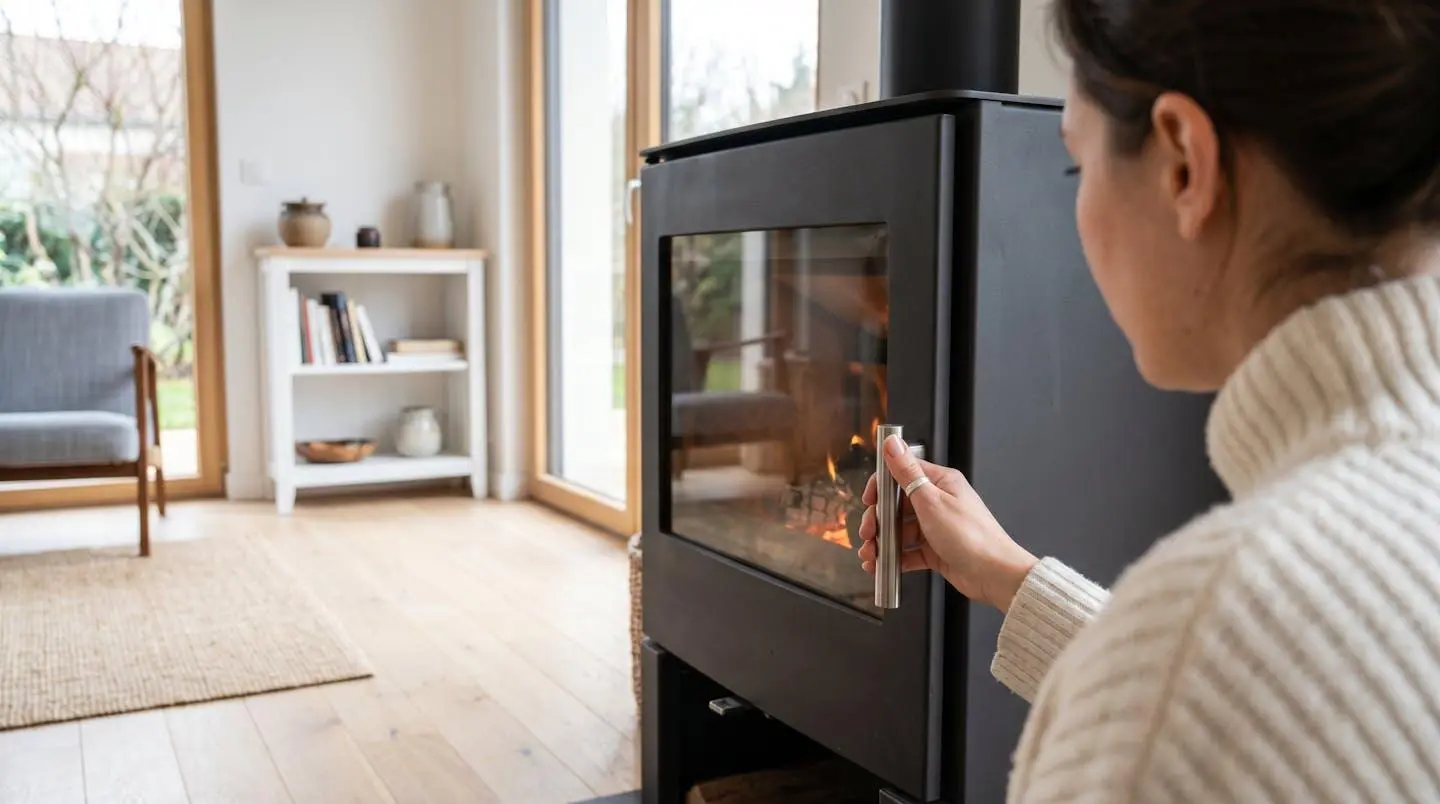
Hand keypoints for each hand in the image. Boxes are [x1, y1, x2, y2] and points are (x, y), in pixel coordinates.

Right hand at [858, 435, 1037, 612]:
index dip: (880, 488)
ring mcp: (936, 527)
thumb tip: (892, 443)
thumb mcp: (931, 501)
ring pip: (900, 531)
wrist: (994, 574)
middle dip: (878, 520)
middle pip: (896, 505)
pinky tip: (882, 566)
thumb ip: (907, 472)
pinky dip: (894, 558)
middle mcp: (938, 502)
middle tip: (868, 533)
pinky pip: (908, 551)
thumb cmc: (971, 536)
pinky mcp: (936, 549)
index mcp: (940, 482)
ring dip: (882, 542)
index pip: (901, 475)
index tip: (868, 501)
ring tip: (871, 555)